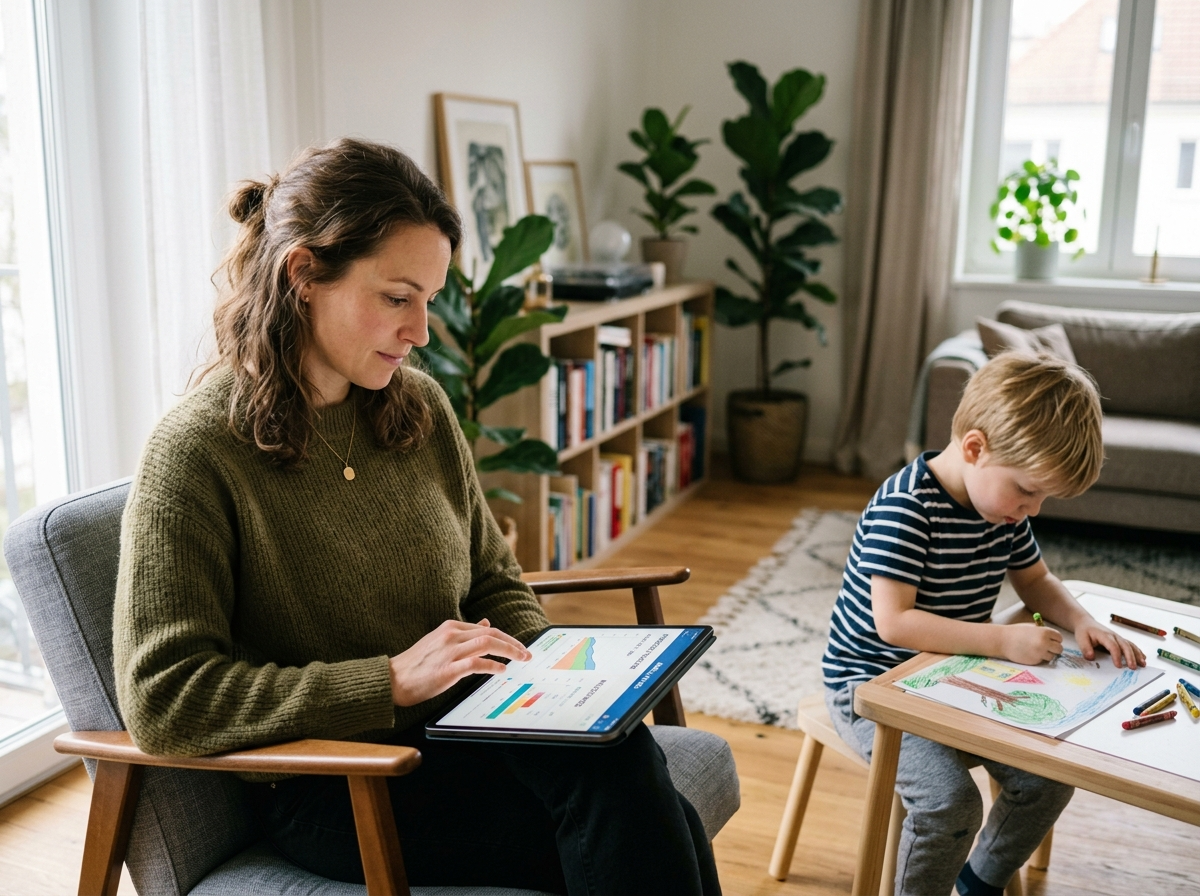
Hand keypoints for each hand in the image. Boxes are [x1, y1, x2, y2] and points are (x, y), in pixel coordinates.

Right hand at [388, 619, 531, 706]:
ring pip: (488, 644)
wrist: (393, 679)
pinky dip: (492, 666)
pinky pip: (476, 663)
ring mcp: (450, 652)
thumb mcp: (441, 640)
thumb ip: (464, 633)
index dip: (507, 637)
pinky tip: (501, 670)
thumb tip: (485, 622)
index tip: (519, 646)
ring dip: (509, 651)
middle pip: (491, 634)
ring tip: (521, 660)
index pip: (487, 628)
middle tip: (527, 654)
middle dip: (513, 643)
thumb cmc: (417, 663)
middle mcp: (452, 635)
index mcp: (451, 627)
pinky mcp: (447, 670)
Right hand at [1000, 623, 1062, 664]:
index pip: (1059, 638)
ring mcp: (1040, 653)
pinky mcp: (1035, 661)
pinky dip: (1039, 658)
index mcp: (1045, 632)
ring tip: (1037, 650)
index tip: (1050, 640)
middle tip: (1047, 647)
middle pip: (1059, 649)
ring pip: (1052, 656)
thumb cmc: (1016, 632)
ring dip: (1047, 654)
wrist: (1003, 640)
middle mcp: (1045, 643)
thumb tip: (1054, 639)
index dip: (1055, 639)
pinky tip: (1030, 653)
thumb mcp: (1031, 627)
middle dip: (1054, 648)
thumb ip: (1043, 632)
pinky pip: (1042, 660)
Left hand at [1075, 618, 1145, 667]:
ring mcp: (1118, 638)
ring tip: (1143, 664)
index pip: (1113, 646)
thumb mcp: (1081, 639)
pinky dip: (1138, 651)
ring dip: (1137, 654)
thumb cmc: (1084, 631)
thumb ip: (1085, 648)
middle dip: (1130, 657)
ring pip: (1130, 645)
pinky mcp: (1120, 640)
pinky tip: (1143, 658)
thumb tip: (1091, 658)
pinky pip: (1131, 645)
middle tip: (1133, 668)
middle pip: (1125, 646)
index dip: (1116, 656)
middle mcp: (1114, 636)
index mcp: (1104, 635)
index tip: (1118, 666)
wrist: (1086, 623)